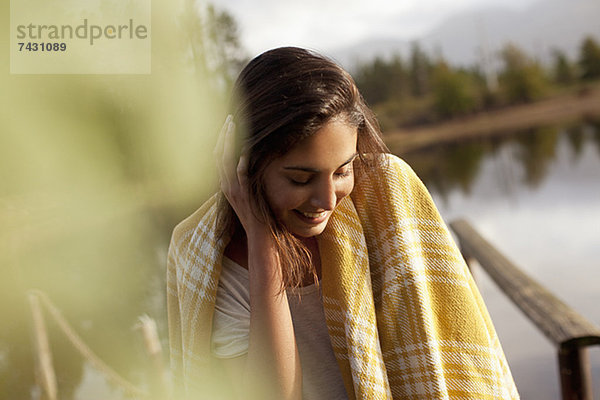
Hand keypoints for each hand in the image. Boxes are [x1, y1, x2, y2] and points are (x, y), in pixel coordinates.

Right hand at [214, 115, 264, 235]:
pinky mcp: (243, 193)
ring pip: (225, 160)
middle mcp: (225, 185)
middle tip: (229, 119)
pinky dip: (241, 160)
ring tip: (233, 126)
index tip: (227, 125)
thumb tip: (248, 162)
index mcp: (225, 184)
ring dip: (229, 141)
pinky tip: (245, 149)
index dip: (221, 140)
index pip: (218, 157)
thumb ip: (244, 179)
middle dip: (223, 135)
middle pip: (218, 154)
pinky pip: (240, 174)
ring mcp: (233, 189)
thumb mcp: (247, 194)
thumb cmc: (256, 214)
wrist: (258, 234)